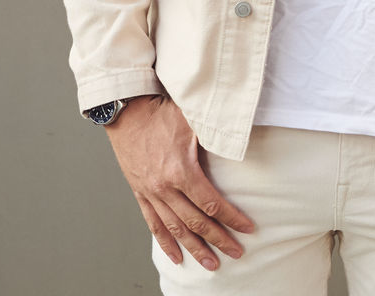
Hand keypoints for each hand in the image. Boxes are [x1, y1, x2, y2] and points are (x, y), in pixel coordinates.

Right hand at [105, 95, 254, 270]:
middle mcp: (165, 188)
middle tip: (237, 253)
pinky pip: (153, 223)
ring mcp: (151, 193)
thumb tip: (239, 138)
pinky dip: (165, 242)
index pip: (212, 203)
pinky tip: (175, 256)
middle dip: (219, 239)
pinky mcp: (140, 192)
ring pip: (176, 228)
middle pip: (196, 222)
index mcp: (181, 171)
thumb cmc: (161, 111)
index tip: (247, 228)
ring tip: (211, 264)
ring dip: (195, 248)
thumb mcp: (193, 119)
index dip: (232, 218)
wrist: (127, 110)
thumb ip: (215, 133)